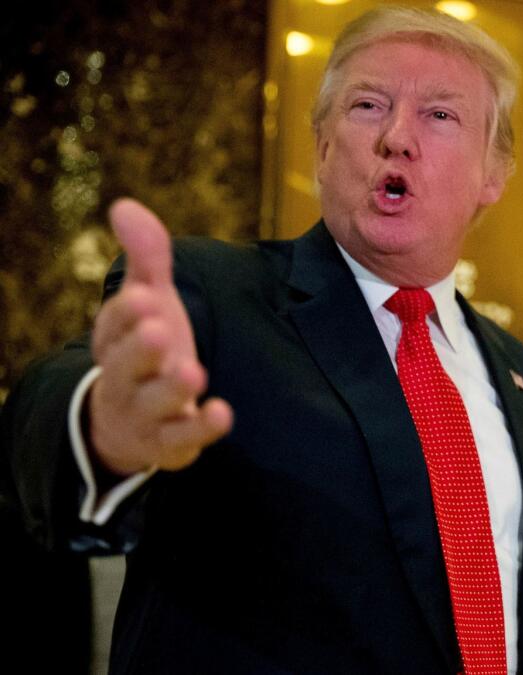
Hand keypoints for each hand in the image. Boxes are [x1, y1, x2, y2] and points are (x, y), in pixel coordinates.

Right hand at [87, 198, 232, 475]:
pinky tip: (221, 413)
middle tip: (160, 330)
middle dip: (141, 349)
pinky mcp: (168, 442)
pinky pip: (181, 439)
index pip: (115, 322)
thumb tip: (125, 205)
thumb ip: (146, 257)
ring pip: (152, 403)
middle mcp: (123, 376)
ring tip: (193, 372)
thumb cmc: (145, 347)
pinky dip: (199, 429)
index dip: (128, 310)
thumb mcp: (147, 301)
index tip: (146, 295)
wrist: (129, 419)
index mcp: (115, 339)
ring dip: (171, 389)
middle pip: (125, 364)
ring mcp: (144, 412)